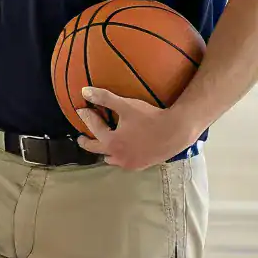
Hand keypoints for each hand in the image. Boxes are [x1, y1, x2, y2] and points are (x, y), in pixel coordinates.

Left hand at [75, 88, 201, 169]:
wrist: (176, 131)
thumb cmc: (149, 118)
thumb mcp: (125, 105)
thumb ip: (104, 98)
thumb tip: (83, 91)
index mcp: (111, 142)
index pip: (94, 128)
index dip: (87, 117)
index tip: (82, 110)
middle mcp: (118, 156)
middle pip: (96, 149)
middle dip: (87, 142)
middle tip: (81, 137)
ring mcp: (130, 163)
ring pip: (110, 159)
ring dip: (104, 151)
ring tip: (103, 144)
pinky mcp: (141, 165)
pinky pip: (124, 163)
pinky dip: (119, 156)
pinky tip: (122, 151)